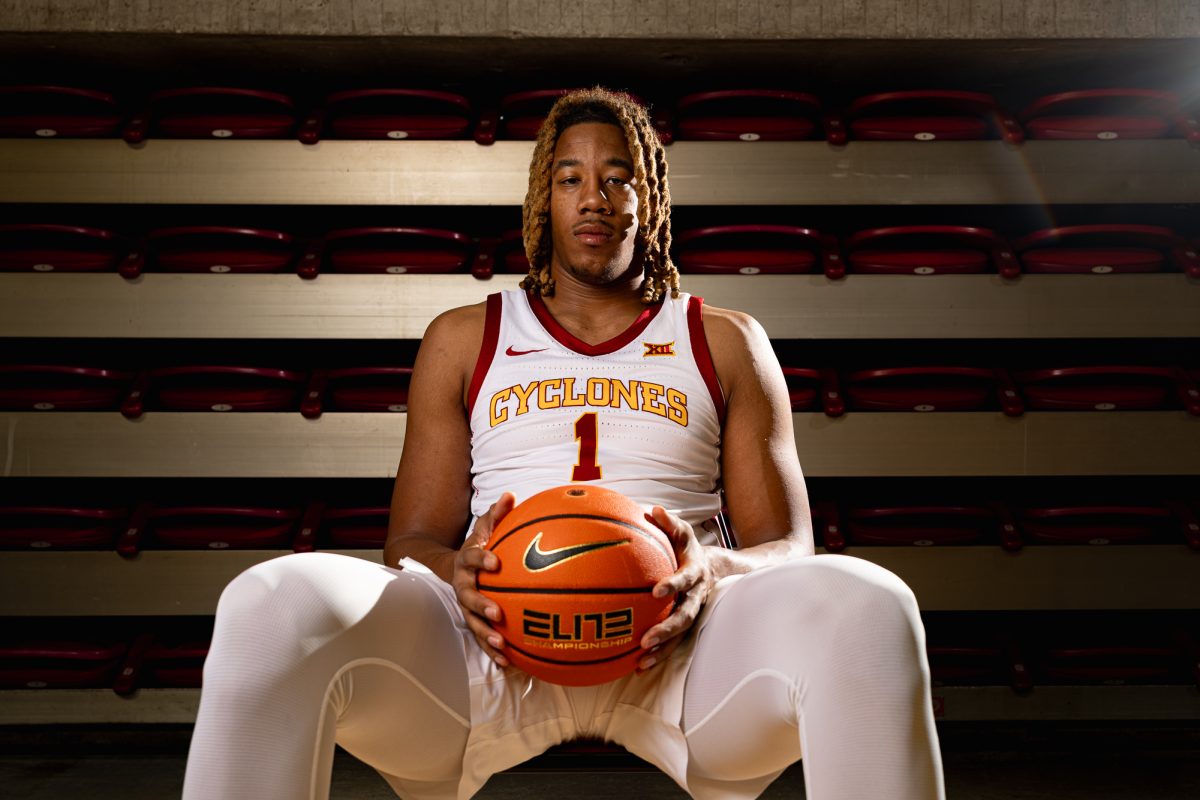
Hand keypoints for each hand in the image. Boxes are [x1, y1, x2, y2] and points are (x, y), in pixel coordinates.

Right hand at [451, 492, 514, 667]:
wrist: (453, 568)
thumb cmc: (478, 547)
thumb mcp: (484, 529)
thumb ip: (496, 515)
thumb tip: (511, 495)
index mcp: (466, 560)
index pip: (472, 557)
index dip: (482, 559)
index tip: (496, 562)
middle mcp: (463, 584)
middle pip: (468, 596)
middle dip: (482, 605)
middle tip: (498, 613)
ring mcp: (465, 606)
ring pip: (473, 622)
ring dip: (485, 634)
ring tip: (501, 644)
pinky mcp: (473, 621)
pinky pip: (481, 638)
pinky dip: (492, 651)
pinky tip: (509, 662)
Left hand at [637, 506, 715, 672]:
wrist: (713, 569)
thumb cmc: (688, 549)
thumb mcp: (682, 532)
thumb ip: (669, 523)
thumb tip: (653, 509)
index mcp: (694, 572)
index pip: (685, 578)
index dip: (674, 584)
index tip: (656, 591)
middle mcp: (696, 596)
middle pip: (685, 615)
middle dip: (667, 628)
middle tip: (646, 638)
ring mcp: (692, 613)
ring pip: (680, 635)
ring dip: (662, 649)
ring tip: (642, 661)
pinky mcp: (686, 626)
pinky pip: (673, 643)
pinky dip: (658, 655)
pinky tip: (638, 667)